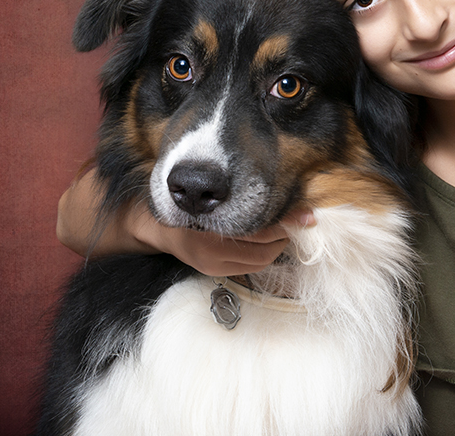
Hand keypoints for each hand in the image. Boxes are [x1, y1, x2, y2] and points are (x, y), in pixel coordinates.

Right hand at [57, 168, 315, 276]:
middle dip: (285, 233)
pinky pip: (252, 266)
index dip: (285, 223)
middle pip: (265, 250)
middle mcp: (210, 255)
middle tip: (304, 216)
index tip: (308, 214)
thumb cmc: (174, 194)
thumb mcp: (197, 184)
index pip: (258, 233)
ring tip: (289, 224)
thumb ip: (224, 184)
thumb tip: (264, 183)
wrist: (146, 221)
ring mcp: (212, 266)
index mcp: (206, 235)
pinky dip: (266, 251)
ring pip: (262, 260)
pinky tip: (271, 236)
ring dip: (278, 243)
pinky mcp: (215, 271)